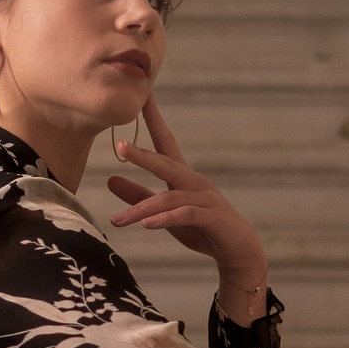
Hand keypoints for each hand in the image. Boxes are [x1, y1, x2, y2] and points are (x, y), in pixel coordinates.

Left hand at [106, 96, 269, 318]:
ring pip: (169, 198)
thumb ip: (139, 197)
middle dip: (143, 155)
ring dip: (141, 209)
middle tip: (120, 144)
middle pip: (166, 164)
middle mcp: (195, 182)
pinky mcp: (212, 219)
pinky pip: (185, 216)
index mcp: (183, 176)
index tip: (144, 95)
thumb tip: (110, 179)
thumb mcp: (165, 214)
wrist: (238, 252)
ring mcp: (206, 199)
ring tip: (117, 221)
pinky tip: (147, 225)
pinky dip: (165, 220)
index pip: (165, 142)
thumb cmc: (201, 229)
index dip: (154, 119)